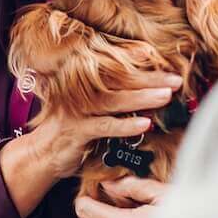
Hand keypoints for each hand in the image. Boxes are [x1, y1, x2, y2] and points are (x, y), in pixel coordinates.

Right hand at [0, 72, 181, 217]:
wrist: (41, 154)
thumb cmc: (71, 131)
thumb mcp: (91, 112)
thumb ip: (114, 102)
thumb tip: (149, 94)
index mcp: (87, 84)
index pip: (119, 70)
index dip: (143, 66)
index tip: (167, 63)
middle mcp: (81, 91)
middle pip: (121, 81)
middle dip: (150, 79)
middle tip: (176, 79)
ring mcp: (78, 110)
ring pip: (115, 101)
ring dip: (142, 98)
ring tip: (166, 96)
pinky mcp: (77, 130)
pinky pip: (105, 126)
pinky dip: (125, 125)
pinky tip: (145, 124)